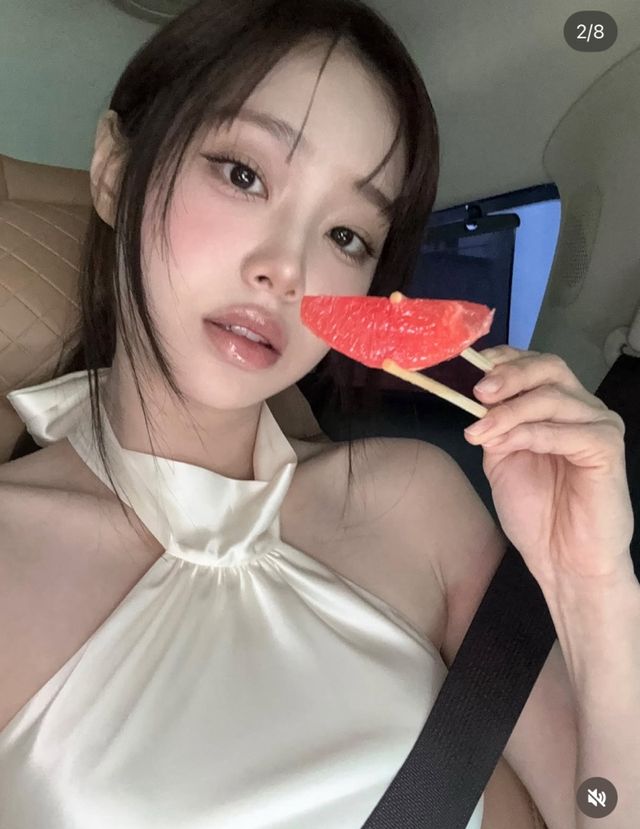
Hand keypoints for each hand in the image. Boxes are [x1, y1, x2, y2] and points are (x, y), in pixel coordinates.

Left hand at [463, 345, 633, 588]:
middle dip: (509, 376)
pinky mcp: (608, 449)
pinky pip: (566, 431)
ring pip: (553, 398)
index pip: (536, 365)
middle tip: (477, 392)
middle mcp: (583, 409)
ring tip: (480, 432)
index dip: (505, 359)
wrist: (562, 560)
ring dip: (509, 412)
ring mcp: (599, 426)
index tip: (472, 365)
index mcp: (558, 408)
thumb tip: (478, 398)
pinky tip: (507, 446)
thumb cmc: (536, 513)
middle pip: (550, 369)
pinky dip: (531, 434)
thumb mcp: (502, 459)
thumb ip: (494, 426)